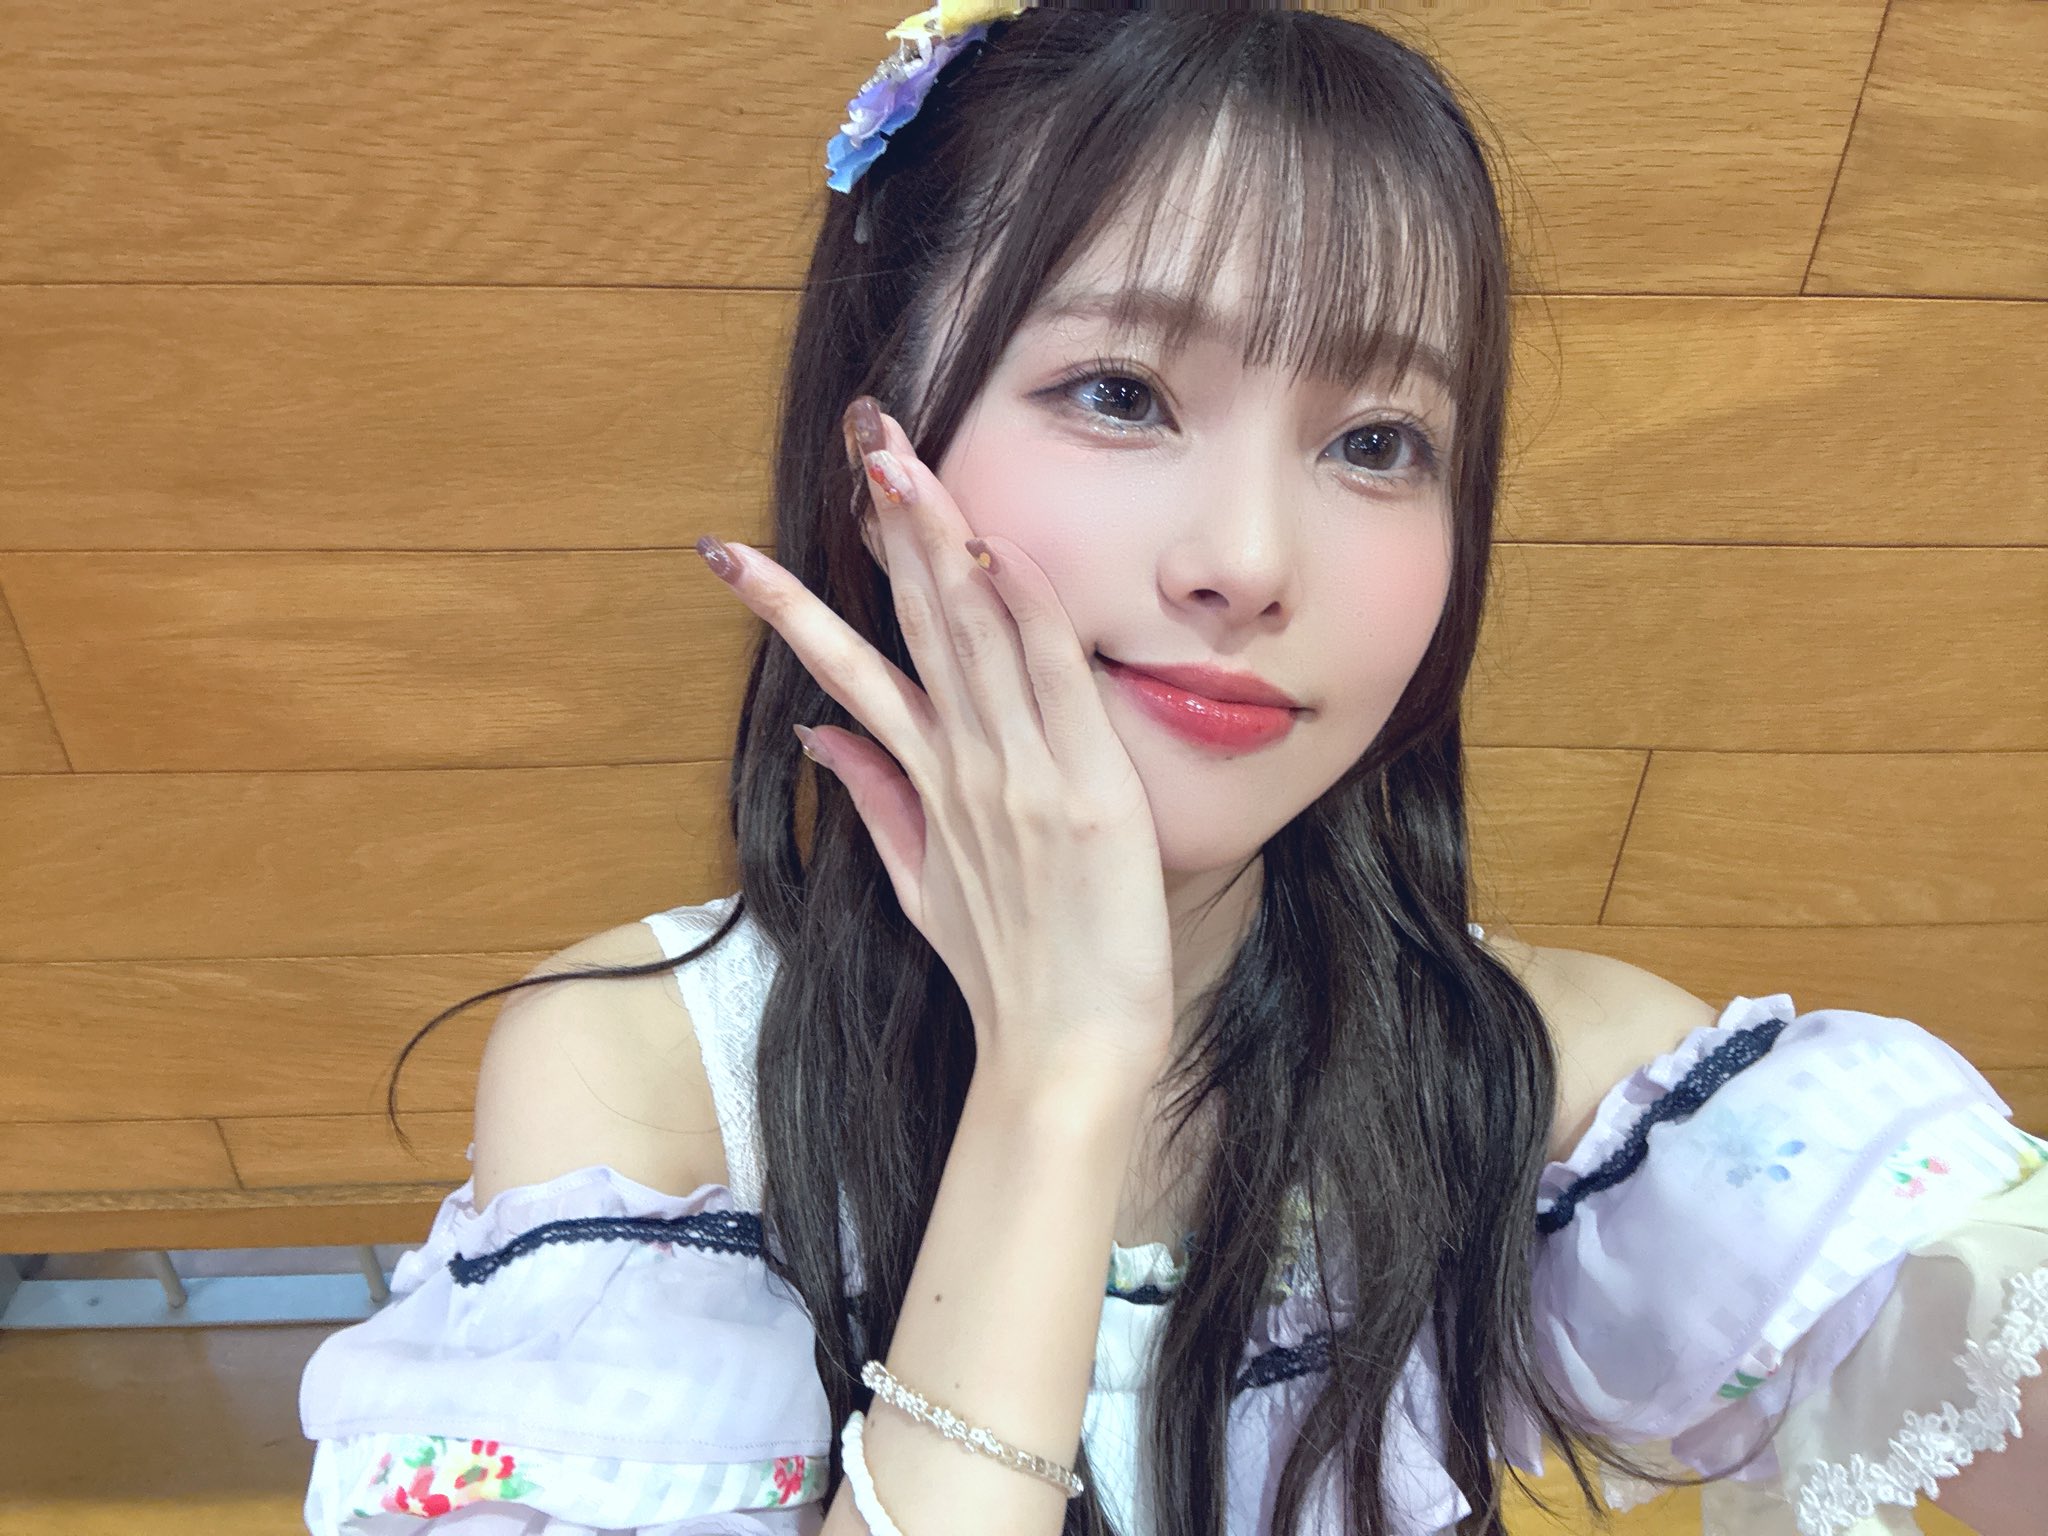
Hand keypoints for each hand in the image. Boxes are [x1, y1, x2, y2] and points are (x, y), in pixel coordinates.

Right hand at [696, 396, 1174, 1090]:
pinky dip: (1023, 610)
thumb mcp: (923, 886)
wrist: (1065, 1053)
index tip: (733, 550)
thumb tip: (822, 733)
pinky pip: (1051, 677)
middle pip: (912, 620)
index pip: (846, 669)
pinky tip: (994, 548)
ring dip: (938, 539)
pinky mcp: (1083, 786)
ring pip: (972, 631)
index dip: (790, 604)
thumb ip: (875, 800)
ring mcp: (1017, 771)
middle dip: (882, 524)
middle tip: (860, 435)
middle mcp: (962, 763)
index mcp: (926, 781)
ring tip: (898, 461)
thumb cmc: (1007, 972)